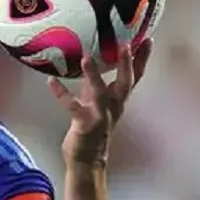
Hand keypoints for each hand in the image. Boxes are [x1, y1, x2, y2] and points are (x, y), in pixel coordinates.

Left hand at [47, 38, 152, 164]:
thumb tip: (92, 58)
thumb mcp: (97, 100)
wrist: (88, 160)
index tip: (148, 39)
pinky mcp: (84, 123)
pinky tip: (51, 81)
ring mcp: (100, 115)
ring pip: (100, 92)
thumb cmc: (92, 126)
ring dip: (94, 75)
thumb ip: (97, 81)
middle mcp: (113, 106)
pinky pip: (72, 106)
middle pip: (126, 82)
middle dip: (127, 63)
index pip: (135, 76)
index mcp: (118, 99)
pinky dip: (61, 93)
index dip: (142, 59)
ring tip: (87, 57)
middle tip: (127, 44)